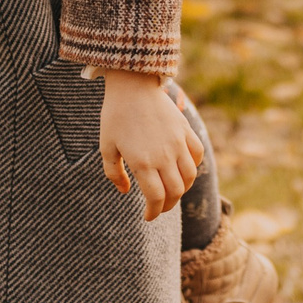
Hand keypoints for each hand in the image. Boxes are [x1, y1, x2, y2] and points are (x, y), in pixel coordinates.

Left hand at [99, 70, 203, 220]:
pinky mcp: (185, 130)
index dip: (154, 212)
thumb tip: (125, 191)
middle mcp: (164, 155)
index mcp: (143, 162)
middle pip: (175, 192)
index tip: (148, 216)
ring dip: (182, 189)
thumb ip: (113, 173)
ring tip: (172, 190)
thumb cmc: (115, 116)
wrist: (132, 85)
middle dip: (168, 205)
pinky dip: (193, 167)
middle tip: (159, 207)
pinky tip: (183, 169)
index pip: (156, 198)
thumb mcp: (106, 147)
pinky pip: (197, 155)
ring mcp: (177, 143)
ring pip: (190, 176)